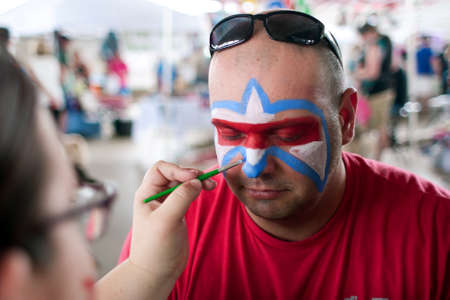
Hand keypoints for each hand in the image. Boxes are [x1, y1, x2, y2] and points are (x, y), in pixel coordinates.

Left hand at [129, 161, 215, 283]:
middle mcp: (156, 196)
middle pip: (174, 174)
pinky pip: (189, 193)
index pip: (161, 170)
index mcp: (146, 194)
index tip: (194, 178)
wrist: (156, 272)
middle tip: (207, 181)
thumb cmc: (155, 248)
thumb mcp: (166, 221)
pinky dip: (198, 190)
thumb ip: (181, 198)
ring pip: (183, 183)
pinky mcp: (178, 211)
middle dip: (191, 174)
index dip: (178, 170)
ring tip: (212, 186)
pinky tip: (207, 191)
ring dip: (197, 181)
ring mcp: (167, 203)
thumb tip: (197, 181)